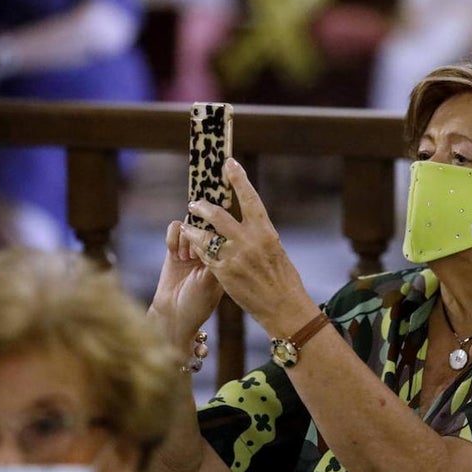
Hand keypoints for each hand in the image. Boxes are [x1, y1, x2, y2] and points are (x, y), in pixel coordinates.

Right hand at [151, 220, 225, 346]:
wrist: (174, 316)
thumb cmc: (198, 304)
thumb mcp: (212, 282)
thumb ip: (214, 258)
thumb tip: (215, 234)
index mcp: (227, 254)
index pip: (227, 228)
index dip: (219, 226)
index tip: (211, 235)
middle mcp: (212, 247)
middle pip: (209, 219)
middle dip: (201, 227)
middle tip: (196, 246)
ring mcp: (193, 245)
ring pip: (191, 221)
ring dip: (188, 236)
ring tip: (187, 258)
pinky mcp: (175, 247)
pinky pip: (175, 228)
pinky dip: (174, 236)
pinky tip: (175, 254)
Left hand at [182, 158, 314, 333]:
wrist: (283, 308)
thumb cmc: (284, 281)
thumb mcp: (276, 251)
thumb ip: (259, 237)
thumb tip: (247, 225)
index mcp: (266, 232)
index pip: (249, 198)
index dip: (238, 178)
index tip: (228, 163)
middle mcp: (250, 241)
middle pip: (219, 215)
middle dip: (203, 207)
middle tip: (195, 203)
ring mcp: (234, 258)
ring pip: (205, 236)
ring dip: (193, 229)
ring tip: (187, 225)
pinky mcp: (223, 274)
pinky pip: (205, 256)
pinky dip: (198, 249)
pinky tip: (193, 247)